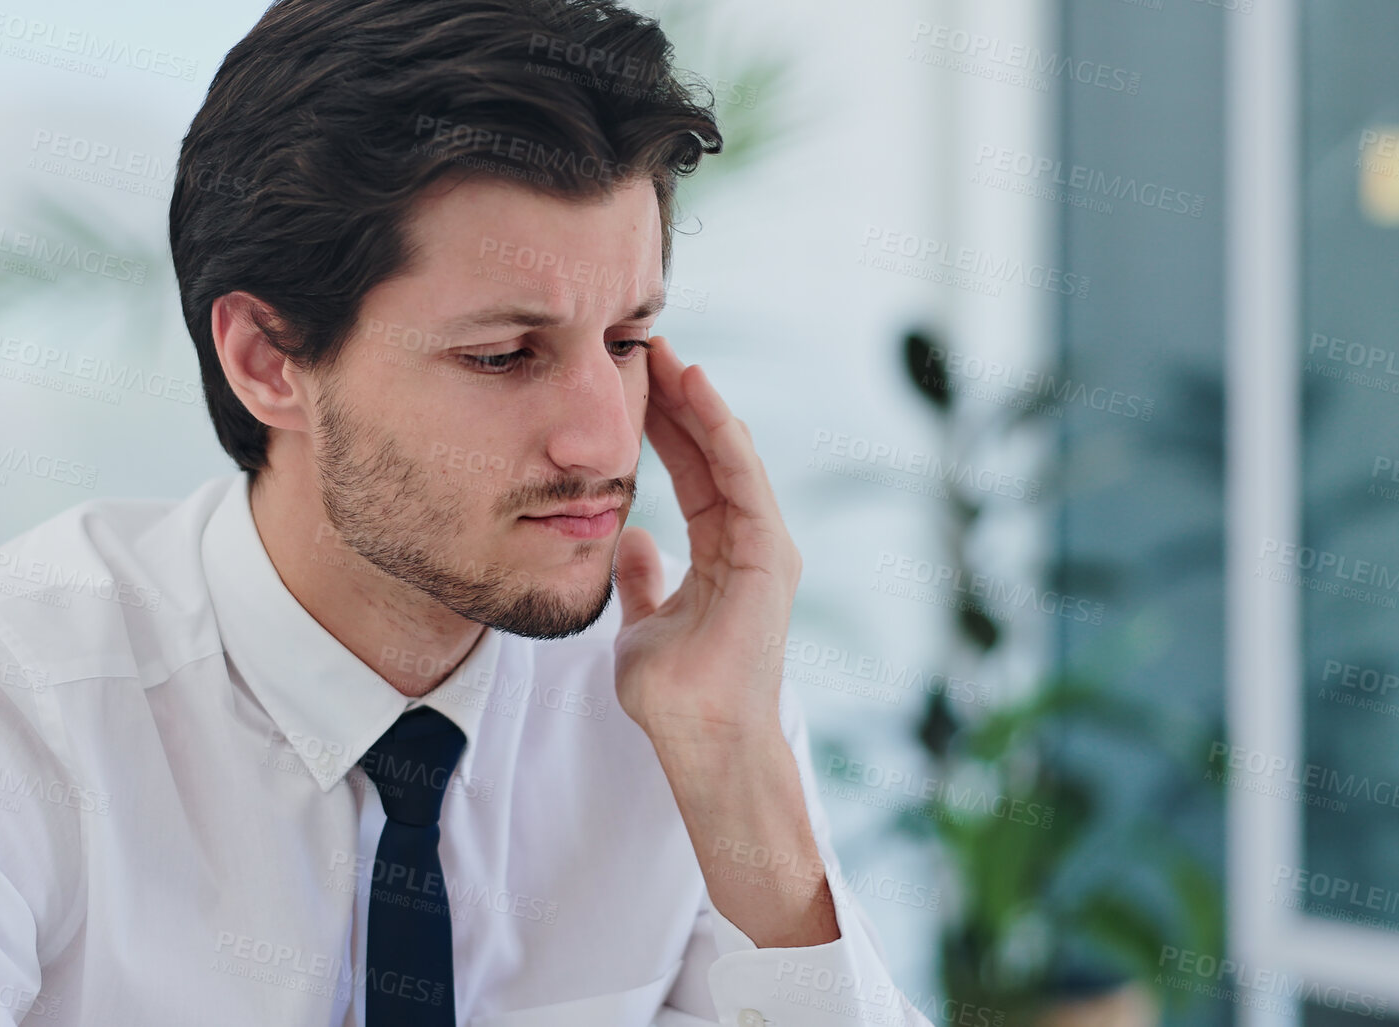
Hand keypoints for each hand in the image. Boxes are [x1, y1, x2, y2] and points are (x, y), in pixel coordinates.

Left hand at [613, 336, 802, 748]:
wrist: (700, 739)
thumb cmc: (676, 696)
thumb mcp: (643, 623)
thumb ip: (643, 582)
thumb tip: (630, 542)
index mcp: (722, 556)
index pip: (692, 475)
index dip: (665, 428)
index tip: (635, 385)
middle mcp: (749, 545)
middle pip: (712, 456)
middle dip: (681, 402)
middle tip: (648, 348)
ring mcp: (764, 549)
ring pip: (731, 456)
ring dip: (701, 404)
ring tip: (671, 353)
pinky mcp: (768, 555)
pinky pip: (743, 479)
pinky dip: (722, 432)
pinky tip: (699, 392)